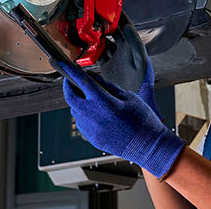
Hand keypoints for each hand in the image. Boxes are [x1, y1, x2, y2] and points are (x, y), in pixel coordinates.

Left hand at [58, 62, 183, 177]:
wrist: (148, 147)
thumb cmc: (143, 120)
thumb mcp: (130, 98)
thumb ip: (110, 87)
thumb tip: (96, 80)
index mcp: (104, 102)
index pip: (82, 82)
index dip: (70, 71)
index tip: (62, 64)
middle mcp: (94, 116)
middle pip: (71, 98)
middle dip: (68, 87)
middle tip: (70, 80)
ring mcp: (91, 130)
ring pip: (75, 111)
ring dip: (77, 102)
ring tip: (88, 98)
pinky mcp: (93, 139)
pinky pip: (81, 123)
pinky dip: (83, 115)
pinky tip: (95, 113)